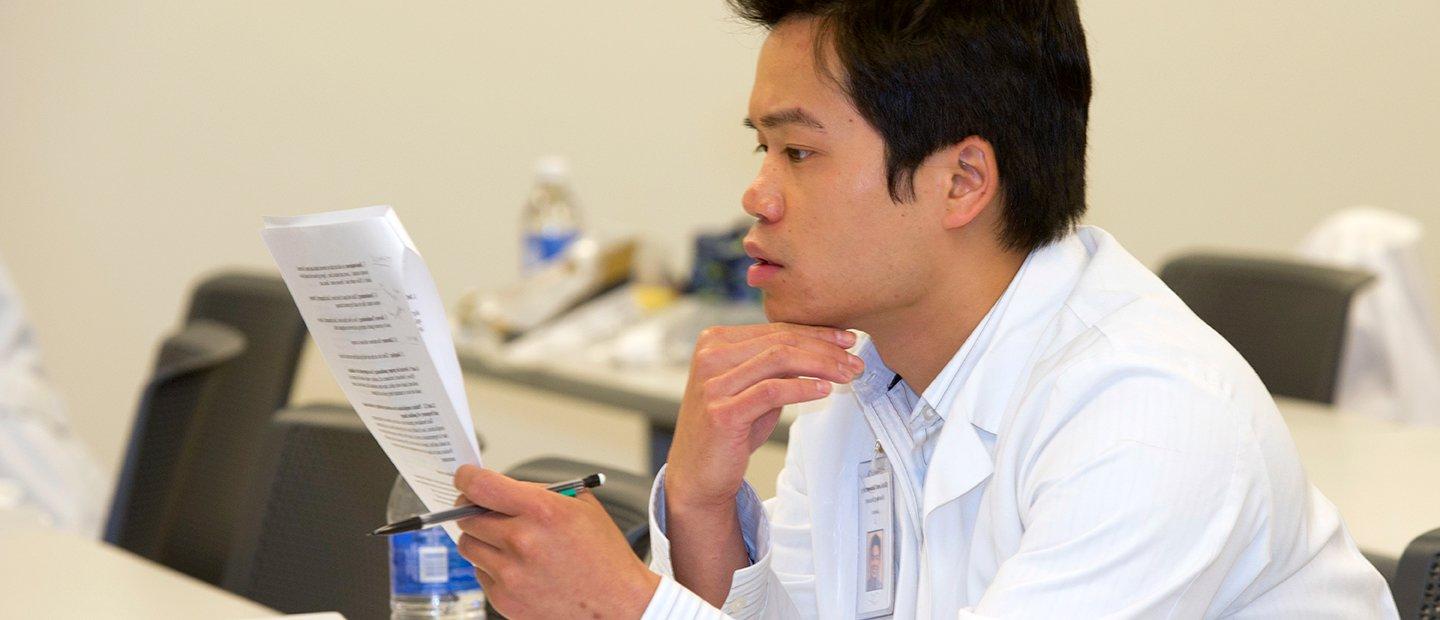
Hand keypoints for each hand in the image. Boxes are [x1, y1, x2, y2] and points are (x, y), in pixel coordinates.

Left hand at [453, 465, 660, 618]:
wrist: (617, 604)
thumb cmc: (603, 555)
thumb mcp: (581, 507)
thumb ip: (538, 492)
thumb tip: (502, 487)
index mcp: (542, 512)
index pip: (482, 487)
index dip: (467, 478)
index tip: (465, 477)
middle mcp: (522, 542)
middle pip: (467, 516)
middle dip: (474, 510)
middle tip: (487, 511)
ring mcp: (511, 574)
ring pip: (467, 545)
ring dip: (481, 538)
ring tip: (507, 541)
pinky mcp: (505, 600)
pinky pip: (480, 573)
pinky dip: (492, 566)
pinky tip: (518, 567)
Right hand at [665, 323, 860, 510]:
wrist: (697, 474)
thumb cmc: (727, 430)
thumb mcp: (752, 388)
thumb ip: (777, 367)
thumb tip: (824, 349)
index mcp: (715, 341)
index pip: (776, 328)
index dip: (816, 332)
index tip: (846, 340)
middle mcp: (710, 357)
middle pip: (780, 340)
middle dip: (825, 348)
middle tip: (854, 359)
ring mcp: (713, 384)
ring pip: (778, 359)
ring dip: (820, 365)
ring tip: (846, 375)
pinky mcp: (721, 412)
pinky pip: (771, 391)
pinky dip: (802, 388)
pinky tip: (823, 391)